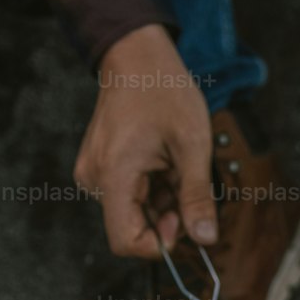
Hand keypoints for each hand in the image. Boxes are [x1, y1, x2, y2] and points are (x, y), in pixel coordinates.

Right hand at [74, 24, 216, 258]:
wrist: (137, 56)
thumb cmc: (163, 90)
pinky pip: (130, 197)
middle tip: (186, 184)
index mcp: (112, 174)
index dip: (158, 244)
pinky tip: (163, 164)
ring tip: (175, 166)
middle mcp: (94, 179)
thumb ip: (197, 197)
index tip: (182, 222)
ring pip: (135, 214)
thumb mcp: (192, 145)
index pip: (125, 242)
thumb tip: (206, 240)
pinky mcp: (100, 170)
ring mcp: (94, 174)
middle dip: (166, 218)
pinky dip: (154, 190)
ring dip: (163, 202)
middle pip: (133, 228)